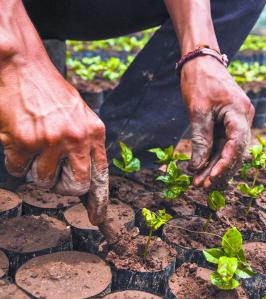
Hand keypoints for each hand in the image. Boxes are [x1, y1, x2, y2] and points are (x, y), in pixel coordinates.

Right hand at [0, 53, 108, 226]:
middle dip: (62, 186)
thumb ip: (86, 142)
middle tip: (52, 169)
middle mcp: (78, 138)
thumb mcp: (79, 114)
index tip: (98, 218)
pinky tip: (18, 139)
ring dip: (35, 170)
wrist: (22, 65)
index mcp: (94, 132)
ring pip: (44, 181)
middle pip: (75, 187)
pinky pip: (20, 170)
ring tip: (34, 145)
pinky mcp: (25, 141)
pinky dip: (16, 160)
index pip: (101, 174)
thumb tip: (86, 174)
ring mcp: (52, 140)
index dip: (99, 199)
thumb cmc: (50, 92)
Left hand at [180, 56, 254, 188]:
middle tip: (200, 186)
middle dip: (218, 169)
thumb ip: (201, 139)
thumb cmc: (199, 80)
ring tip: (198, 182)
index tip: (211, 178)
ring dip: (215, 165)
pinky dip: (214, 155)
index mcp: (240, 112)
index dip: (225, 163)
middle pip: (235, 151)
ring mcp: (238, 120)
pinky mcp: (230, 122)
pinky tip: (202, 168)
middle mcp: (244, 118)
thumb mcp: (198, 110)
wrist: (201, 60)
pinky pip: (224, 143)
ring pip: (229, 150)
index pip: (237, 144)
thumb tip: (198, 165)